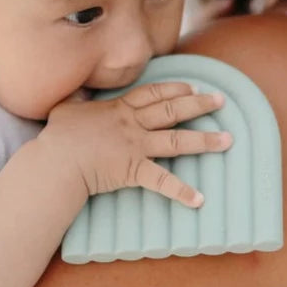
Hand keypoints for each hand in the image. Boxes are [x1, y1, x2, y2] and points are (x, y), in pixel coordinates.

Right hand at [41, 82, 231, 207]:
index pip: (153, 93)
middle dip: (199, 104)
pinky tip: (200, 199)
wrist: (58, 160)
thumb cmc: (60, 135)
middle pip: (172, 110)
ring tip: (228, 140)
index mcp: (120, 108)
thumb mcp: (67, 107)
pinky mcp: (134, 170)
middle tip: (221, 101)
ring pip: (177, 140)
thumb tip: (79, 91)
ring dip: (205, 140)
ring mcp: (136, 147)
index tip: (194, 86)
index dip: (175, 88)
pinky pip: (162, 182)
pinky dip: (181, 192)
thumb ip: (78, 98)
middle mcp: (133, 124)